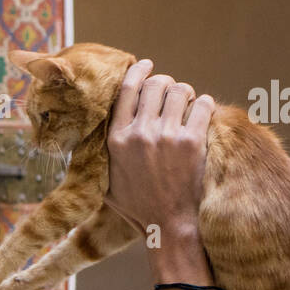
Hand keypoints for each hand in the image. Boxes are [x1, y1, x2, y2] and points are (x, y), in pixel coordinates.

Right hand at [102, 60, 214, 235]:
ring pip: (180, 90)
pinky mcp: (191, 142)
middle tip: (171, 93)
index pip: (126, 90)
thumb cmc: (136, 206)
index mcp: (116, 139)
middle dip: (165, 84)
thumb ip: (98, 157)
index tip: (146, 65)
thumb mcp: (105, 180)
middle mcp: (138, 134)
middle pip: (155, 84)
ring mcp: (166, 137)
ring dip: (186, 94)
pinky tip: (202, 113)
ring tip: (188, 105)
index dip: (138, 71)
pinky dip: (204, 105)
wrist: (167, 225)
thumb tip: (85, 140)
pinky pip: (202, 106)